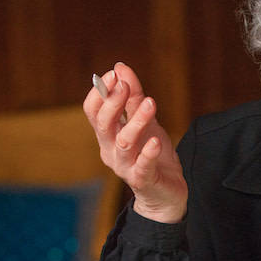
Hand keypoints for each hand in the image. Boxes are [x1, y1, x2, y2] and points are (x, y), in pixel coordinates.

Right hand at [84, 62, 187, 222]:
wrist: (167, 193)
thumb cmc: (152, 154)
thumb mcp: (146, 122)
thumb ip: (134, 98)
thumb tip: (121, 68)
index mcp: (107, 135)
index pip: (93, 111)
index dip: (100, 92)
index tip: (114, 74)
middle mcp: (110, 150)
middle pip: (103, 124)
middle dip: (113, 102)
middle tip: (125, 85)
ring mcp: (125, 166)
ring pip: (124, 142)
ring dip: (136, 122)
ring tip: (150, 103)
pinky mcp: (143, 180)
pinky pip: (142, 166)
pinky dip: (148, 153)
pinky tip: (155, 141)